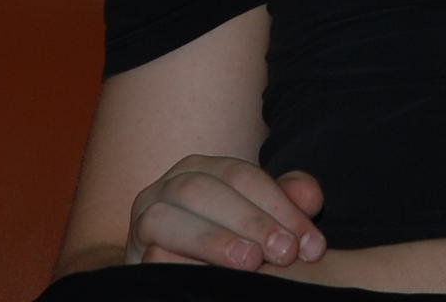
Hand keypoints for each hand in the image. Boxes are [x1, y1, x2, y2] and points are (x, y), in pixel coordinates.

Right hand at [126, 154, 326, 271]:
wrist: (175, 272)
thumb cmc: (229, 242)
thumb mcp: (261, 221)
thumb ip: (286, 204)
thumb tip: (312, 197)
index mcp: (203, 169)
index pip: (243, 176)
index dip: (280, 207)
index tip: (311, 244)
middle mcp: (169, 186)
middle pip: (205, 190)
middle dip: (249, 221)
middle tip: (285, 253)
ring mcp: (144, 219)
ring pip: (167, 217)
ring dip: (211, 240)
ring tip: (250, 262)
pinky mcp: (133, 255)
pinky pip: (148, 254)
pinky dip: (176, 263)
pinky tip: (207, 277)